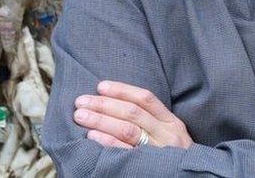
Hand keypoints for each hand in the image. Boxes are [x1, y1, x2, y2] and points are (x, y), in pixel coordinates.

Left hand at [73, 80, 193, 148]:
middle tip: (81, 101)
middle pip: (132, 113)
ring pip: (127, 130)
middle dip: (104, 104)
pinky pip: (124, 151)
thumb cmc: (173, 156)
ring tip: (81, 116)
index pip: (145, 99)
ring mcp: (158, 151)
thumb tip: (114, 104)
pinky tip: (91, 136)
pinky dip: (106, 142)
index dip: (122, 90)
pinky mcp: (147, 166)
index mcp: (172, 122)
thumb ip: (151, 121)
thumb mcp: (170, 135)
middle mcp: (167, 134)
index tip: (100, 86)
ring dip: (100, 120)